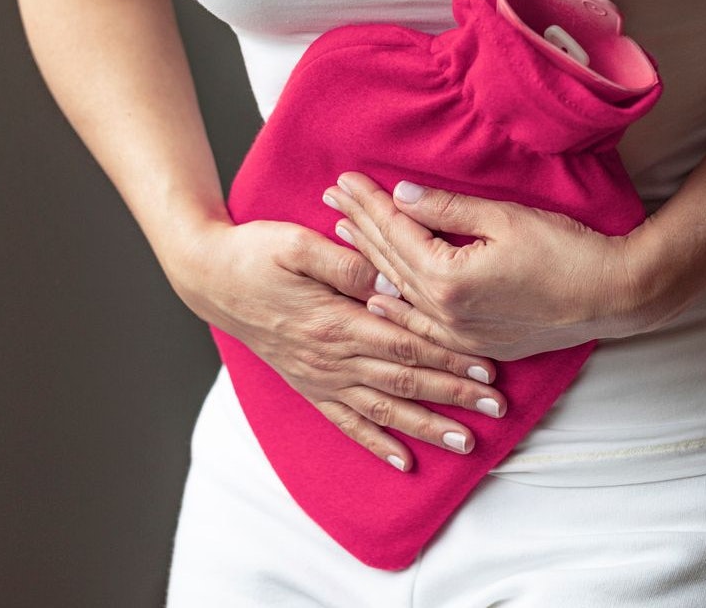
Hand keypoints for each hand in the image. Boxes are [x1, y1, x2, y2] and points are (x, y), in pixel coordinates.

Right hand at [164, 218, 508, 471]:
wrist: (209, 276)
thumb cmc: (256, 251)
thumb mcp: (297, 242)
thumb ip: (347, 261)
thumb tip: (392, 279)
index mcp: (335, 321)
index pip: (405, 343)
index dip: (448, 357)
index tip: (487, 368)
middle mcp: (331, 357)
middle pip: (404, 380)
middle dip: (453, 396)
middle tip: (496, 408)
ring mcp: (320, 376)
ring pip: (383, 409)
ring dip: (426, 427)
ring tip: (466, 442)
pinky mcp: (309, 384)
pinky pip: (346, 422)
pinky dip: (376, 443)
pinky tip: (404, 462)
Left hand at [323, 172, 662, 361]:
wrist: (613, 296)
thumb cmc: (567, 251)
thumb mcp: (506, 217)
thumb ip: (448, 210)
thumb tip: (403, 195)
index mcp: (447, 278)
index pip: (394, 231)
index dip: (368, 201)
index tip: (344, 178)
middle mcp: (444, 312)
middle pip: (388, 261)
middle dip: (359, 225)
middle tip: (330, 198)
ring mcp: (458, 333)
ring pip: (399, 293)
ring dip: (369, 261)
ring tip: (342, 235)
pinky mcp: (477, 343)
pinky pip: (420, 324)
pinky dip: (395, 303)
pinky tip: (378, 293)